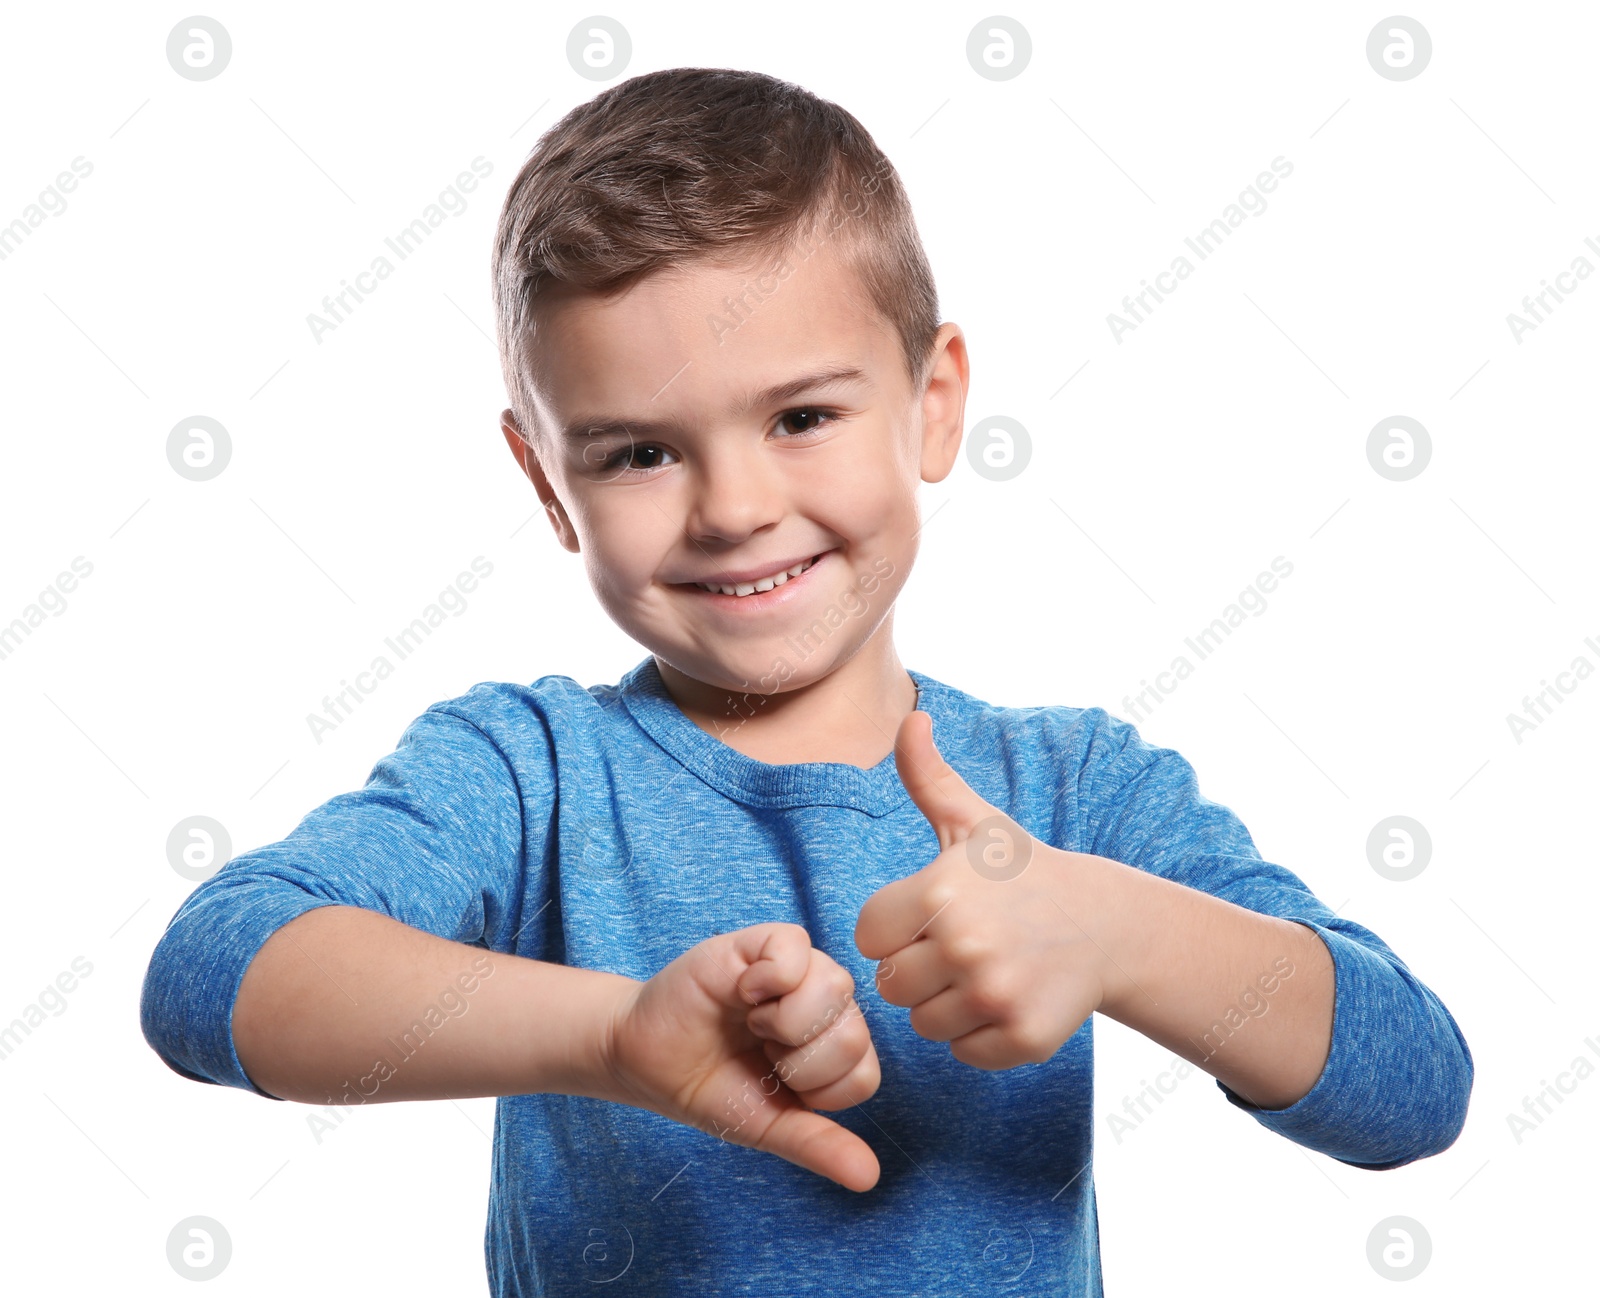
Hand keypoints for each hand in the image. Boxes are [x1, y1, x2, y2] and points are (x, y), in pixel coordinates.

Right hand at [604, 922, 881, 1191]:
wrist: (644, 1058)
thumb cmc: (709, 1086)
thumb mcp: (766, 1123)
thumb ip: (817, 1144)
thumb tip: (869, 1178)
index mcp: (833, 1048)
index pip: (863, 1075)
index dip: (815, 1090)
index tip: (775, 1083)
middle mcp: (825, 1005)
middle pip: (853, 1034)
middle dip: (796, 1060)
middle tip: (759, 1050)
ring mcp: (800, 968)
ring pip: (834, 987)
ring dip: (782, 1020)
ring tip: (750, 1021)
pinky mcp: (766, 940)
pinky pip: (796, 947)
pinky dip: (767, 978)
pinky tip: (742, 991)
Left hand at [856, 710, 1116, 1070]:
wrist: (1105, 924)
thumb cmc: (1023, 872)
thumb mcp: (973, 823)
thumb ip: (928, 776)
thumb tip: (910, 718)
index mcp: (939, 892)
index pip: (870, 936)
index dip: (897, 927)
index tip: (935, 913)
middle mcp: (966, 947)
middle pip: (892, 985)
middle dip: (919, 968)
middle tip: (965, 944)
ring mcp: (996, 996)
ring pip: (924, 1024)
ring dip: (947, 1004)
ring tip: (987, 969)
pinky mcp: (1023, 1039)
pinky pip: (964, 1053)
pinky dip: (981, 1035)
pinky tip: (1010, 998)